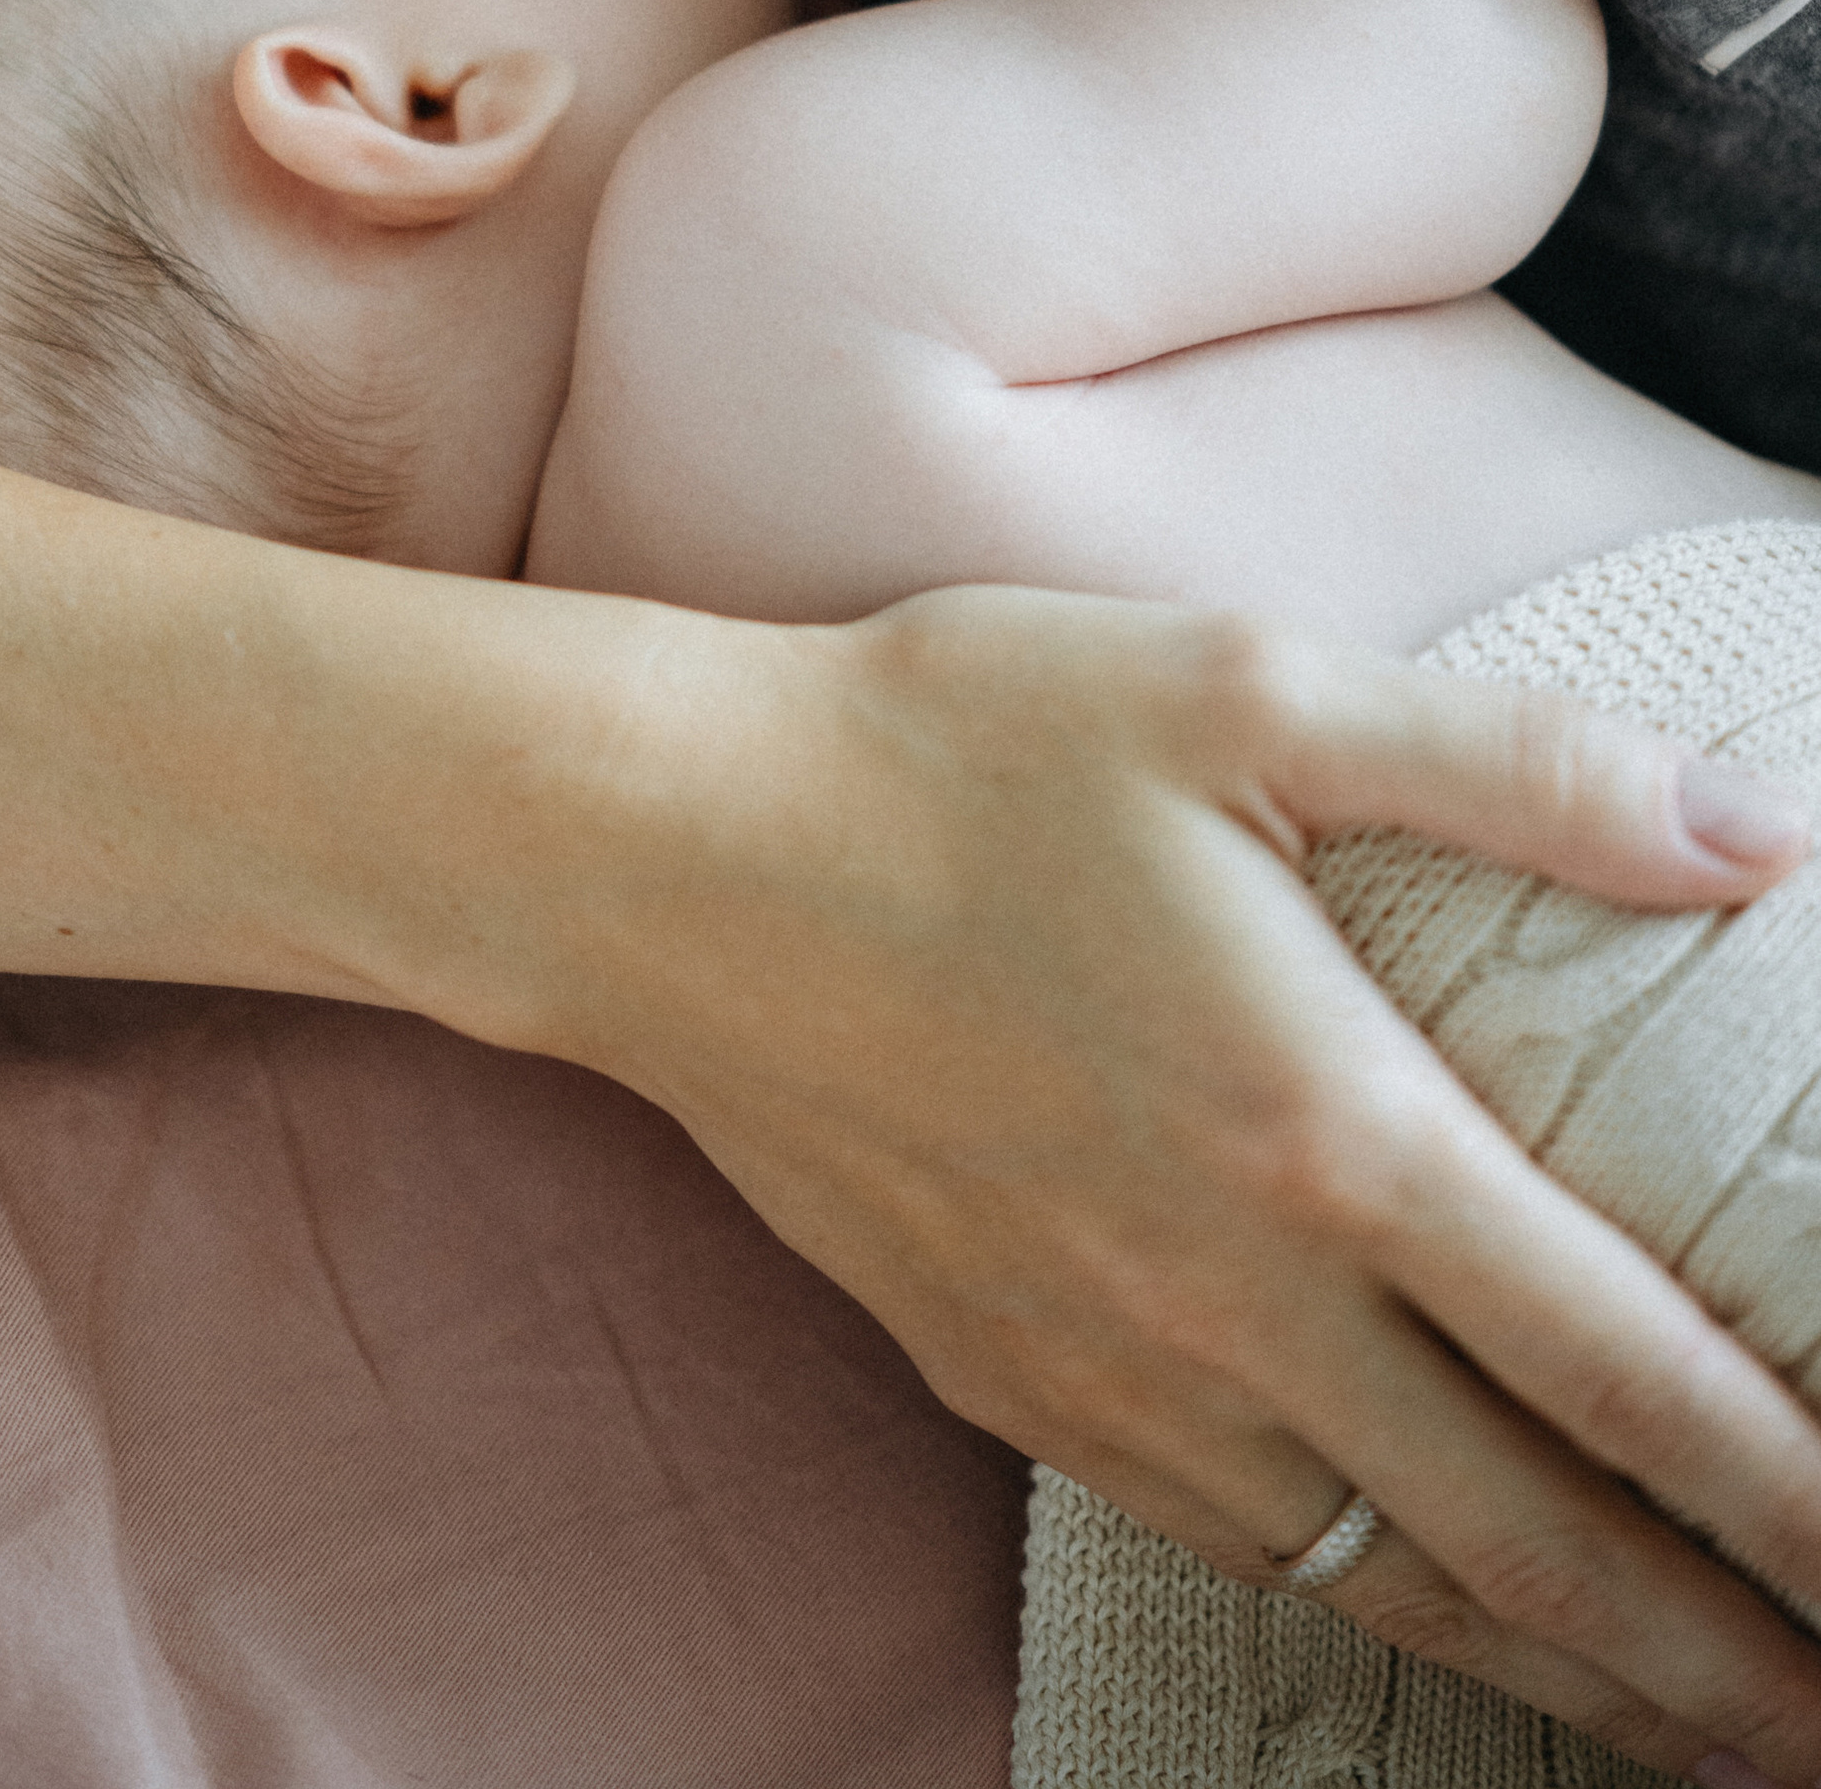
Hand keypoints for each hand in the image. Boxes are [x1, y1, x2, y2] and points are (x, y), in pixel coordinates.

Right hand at [539, 585, 1820, 1781]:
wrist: (668, 856)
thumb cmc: (955, 748)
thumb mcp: (1243, 691)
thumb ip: (1519, 768)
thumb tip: (1766, 828)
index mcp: (1326, 1132)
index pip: (1628, 1374)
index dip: (1793, 1500)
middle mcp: (1236, 1299)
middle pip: (1533, 1547)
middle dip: (1715, 1665)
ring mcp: (1114, 1369)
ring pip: (1386, 1582)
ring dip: (1559, 1676)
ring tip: (1684, 1727)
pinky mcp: (1012, 1381)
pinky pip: (1235, 1542)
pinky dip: (1368, 1610)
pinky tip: (1414, 1601)